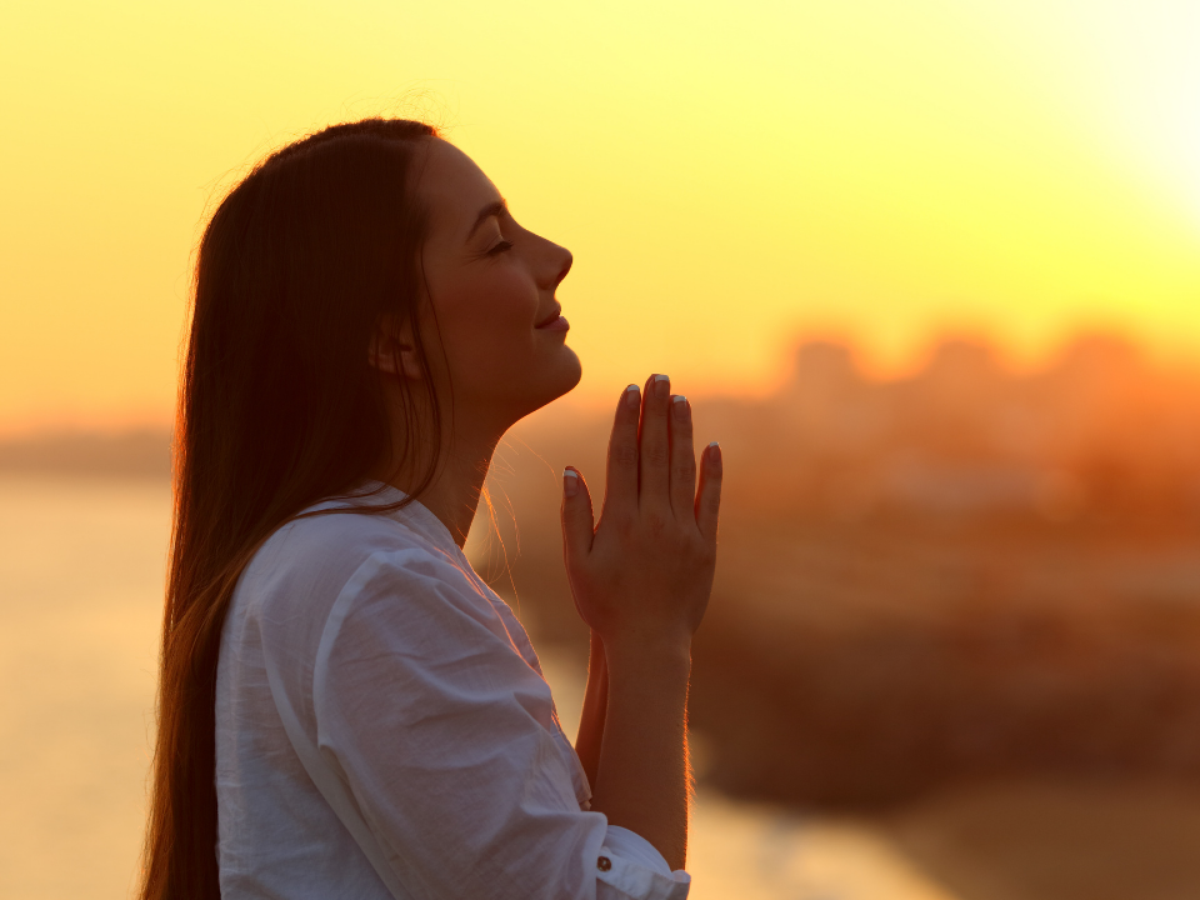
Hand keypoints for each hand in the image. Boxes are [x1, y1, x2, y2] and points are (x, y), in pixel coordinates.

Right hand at [560, 374, 721, 650]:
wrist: (650, 645)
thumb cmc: (605, 606)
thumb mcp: (576, 563)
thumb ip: (574, 516)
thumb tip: (571, 471)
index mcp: (620, 521)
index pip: (624, 458)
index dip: (626, 421)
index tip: (630, 390)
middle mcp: (654, 519)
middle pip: (656, 455)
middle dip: (656, 412)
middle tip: (659, 377)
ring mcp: (684, 531)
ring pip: (684, 471)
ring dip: (682, 432)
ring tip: (681, 399)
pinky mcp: (707, 546)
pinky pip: (711, 501)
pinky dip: (712, 473)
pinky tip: (712, 446)